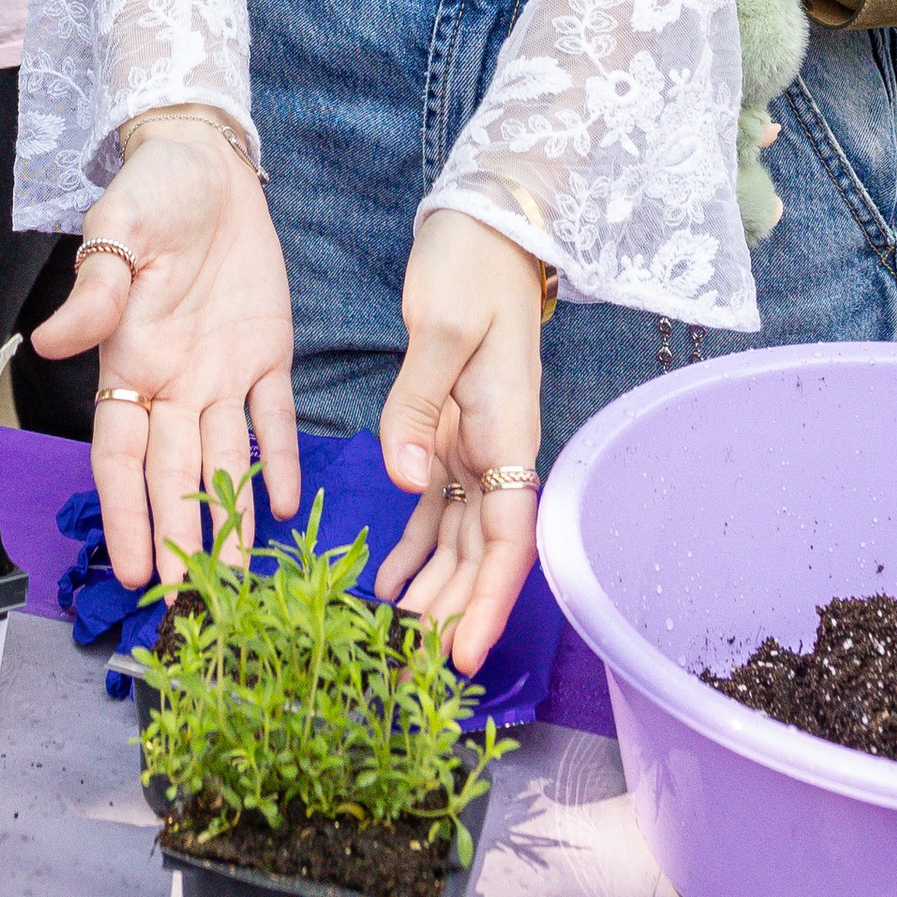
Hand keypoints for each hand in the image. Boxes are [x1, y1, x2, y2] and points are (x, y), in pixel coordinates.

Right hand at [32, 119, 299, 588]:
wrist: (204, 156)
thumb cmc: (149, 190)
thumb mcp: (118, 231)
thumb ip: (94, 293)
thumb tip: (48, 345)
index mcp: (130, 361)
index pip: (123, 457)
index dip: (129, 514)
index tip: (136, 570)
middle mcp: (175, 381)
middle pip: (175, 475)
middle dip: (182, 539)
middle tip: (192, 606)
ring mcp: (223, 371)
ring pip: (225, 460)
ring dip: (230, 519)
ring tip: (240, 580)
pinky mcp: (269, 350)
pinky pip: (275, 415)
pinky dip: (281, 458)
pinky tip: (284, 505)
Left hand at [370, 209, 547, 675]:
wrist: (486, 225)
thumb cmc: (471, 266)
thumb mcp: (440, 326)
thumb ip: (418, 404)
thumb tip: (407, 481)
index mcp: (506, 430)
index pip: (506, 536)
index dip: (485, 601)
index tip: (459, 654)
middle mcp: (497, 448)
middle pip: (485, 552)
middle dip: (457, 613)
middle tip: (417, 672)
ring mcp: (475, 443)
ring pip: (461, 537)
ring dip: (437, 589)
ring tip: (400, 642)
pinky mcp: (451, 431)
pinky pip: (438, 505)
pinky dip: (417, 547)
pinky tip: (390, 584)